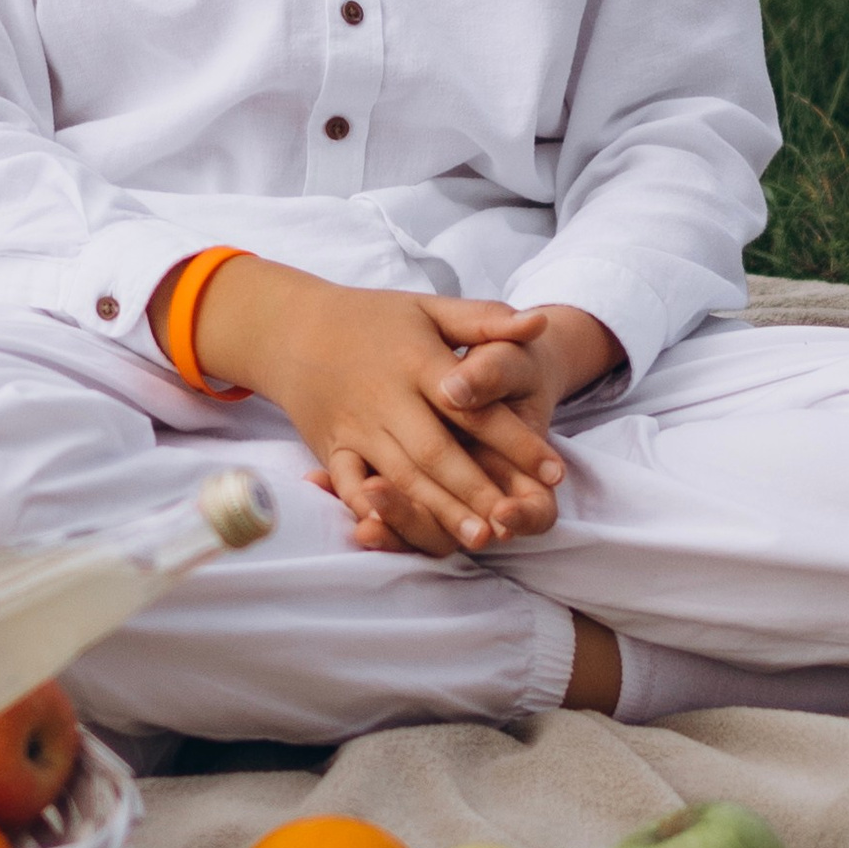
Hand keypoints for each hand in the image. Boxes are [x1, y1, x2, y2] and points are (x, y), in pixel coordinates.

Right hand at [163, 259, 617, 561]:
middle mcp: (386, 397)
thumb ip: (486, 320)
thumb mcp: (430, 309)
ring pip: (401, 475)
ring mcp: (356, 427)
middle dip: (476, 489)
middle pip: (436, 451)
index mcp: (418, 362)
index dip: (516, 440)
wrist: (293, 329)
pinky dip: (370, 509)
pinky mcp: (331, 449)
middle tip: (515, 520)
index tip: (555, 471)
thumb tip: (540, 323)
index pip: (475, 406)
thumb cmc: (374, 320)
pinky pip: (349, 484)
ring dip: (438, 510)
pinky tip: (399, 533)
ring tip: (479, 538)